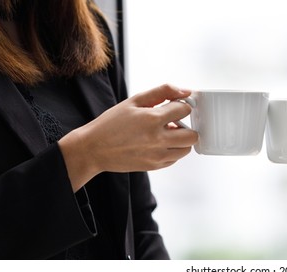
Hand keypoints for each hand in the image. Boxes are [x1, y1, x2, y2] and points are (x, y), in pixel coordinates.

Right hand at [59, 84, 198, 190]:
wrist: (94, 149)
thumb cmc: (111, 123)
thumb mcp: (135, 101)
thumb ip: (162, 92)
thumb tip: (185, 91)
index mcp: (152, 119)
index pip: (185, 110)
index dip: (181, 106)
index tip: (174, 107)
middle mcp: (158, 139)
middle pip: (192, 134)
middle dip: (187, 126)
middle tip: (174, 122)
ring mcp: (157, 155)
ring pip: (186, 149)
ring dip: (181, 140)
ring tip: (166, 133)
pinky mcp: (155, 166)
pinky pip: (175, 159)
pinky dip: (172, 150)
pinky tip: (159, 143)